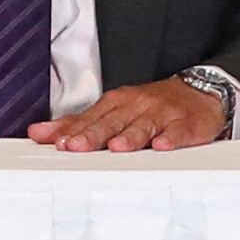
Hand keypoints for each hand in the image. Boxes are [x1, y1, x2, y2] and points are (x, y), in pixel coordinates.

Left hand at [34, 78, 226, 151]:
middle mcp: (138, 105)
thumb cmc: (151, 106)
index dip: (74, 130)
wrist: (199, 92)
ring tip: (116, 148)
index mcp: (118, 102)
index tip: (57, 142)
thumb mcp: (115, 110)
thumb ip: (79, 123)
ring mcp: (163, 113)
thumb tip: (40, 133)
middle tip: (75, 147)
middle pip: (113, 121)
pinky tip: (161, 146)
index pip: (92, 117)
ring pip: (144, 125)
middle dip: (93, 134)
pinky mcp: (187, 124)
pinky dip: (171, 138)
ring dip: (130, 136)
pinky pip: (179, 131)